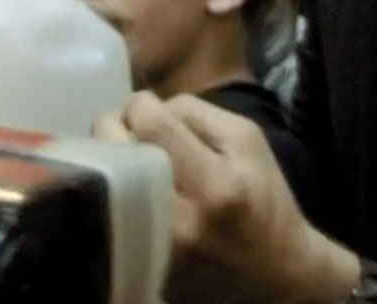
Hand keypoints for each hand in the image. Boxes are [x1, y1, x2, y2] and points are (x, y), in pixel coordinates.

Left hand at [97, 93, 355, 303]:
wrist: (273, 272)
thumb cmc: (263, 197)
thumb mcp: (247, 141)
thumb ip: (195, 113)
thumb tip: (144, 106)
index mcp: (215, 185)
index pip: (150, 124)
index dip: (140, 104)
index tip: (146, 107)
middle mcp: (181, 221)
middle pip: (116, 151)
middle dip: (115, 127)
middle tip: (129, 129)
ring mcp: (157, 249)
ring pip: (104, 181)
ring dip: (110, 160)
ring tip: (130, 157)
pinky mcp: (143, 264)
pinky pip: (109, 210)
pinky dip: (114, 190)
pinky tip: (132, 187)